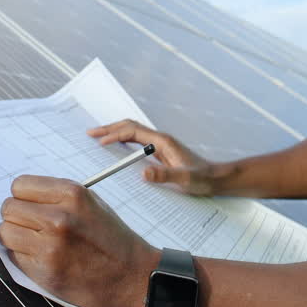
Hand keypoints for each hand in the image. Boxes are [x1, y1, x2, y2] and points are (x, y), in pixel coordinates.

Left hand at [0, 175, 159, 306]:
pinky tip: (42, 258)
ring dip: (15, 237)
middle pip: (8, 208)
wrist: (133, 277)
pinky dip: (22, 257)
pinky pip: (13, 255)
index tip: (29, 205)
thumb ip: (56, 196)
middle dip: (17, 217)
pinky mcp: (44, 270)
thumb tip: (21, 196)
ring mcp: (49, 245)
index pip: (20, 185)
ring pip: (5, 231)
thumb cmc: (112, 240)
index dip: (23, 197)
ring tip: (35, 242)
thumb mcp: (90, 203)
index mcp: (71, 193)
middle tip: (32, 227)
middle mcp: (59, 216)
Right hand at [88, 119, 217, 195]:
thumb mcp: (186, 179)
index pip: (133, 132)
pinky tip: (116, 147)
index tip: (99, 142)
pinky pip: (136, 141)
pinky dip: (122, 140)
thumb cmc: (203, 178)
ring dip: (114, 132)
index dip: (115, 135)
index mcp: (163, 142)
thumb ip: (166, 175)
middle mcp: (160, 139)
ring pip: (132, 132)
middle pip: (130, 127)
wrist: (217, 178)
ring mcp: (159, 145)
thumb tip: (143, 173)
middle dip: (109, 129)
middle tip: (90, 133)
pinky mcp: (160, 152)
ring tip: (97, 136)